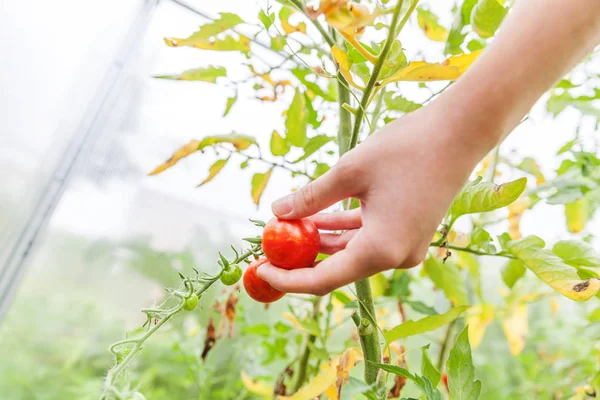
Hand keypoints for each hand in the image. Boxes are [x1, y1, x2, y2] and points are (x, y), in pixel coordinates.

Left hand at [257, 99, 495, 294]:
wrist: (460, 133)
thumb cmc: (405, 149)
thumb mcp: (348, 171)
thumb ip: (310, 197)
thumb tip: (277, 212)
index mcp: (381, 250)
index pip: (323, 280)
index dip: (288, 279)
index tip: (261, 270)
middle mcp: (395, 257)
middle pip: (337, 268)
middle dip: (302, 258)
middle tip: (271, 246)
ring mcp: (405, 246)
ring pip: (352, 252)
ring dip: (321, 241)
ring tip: (290, 225)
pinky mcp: (409, 232)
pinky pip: (368, 238)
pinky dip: (343, 230)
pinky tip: (318, 216)